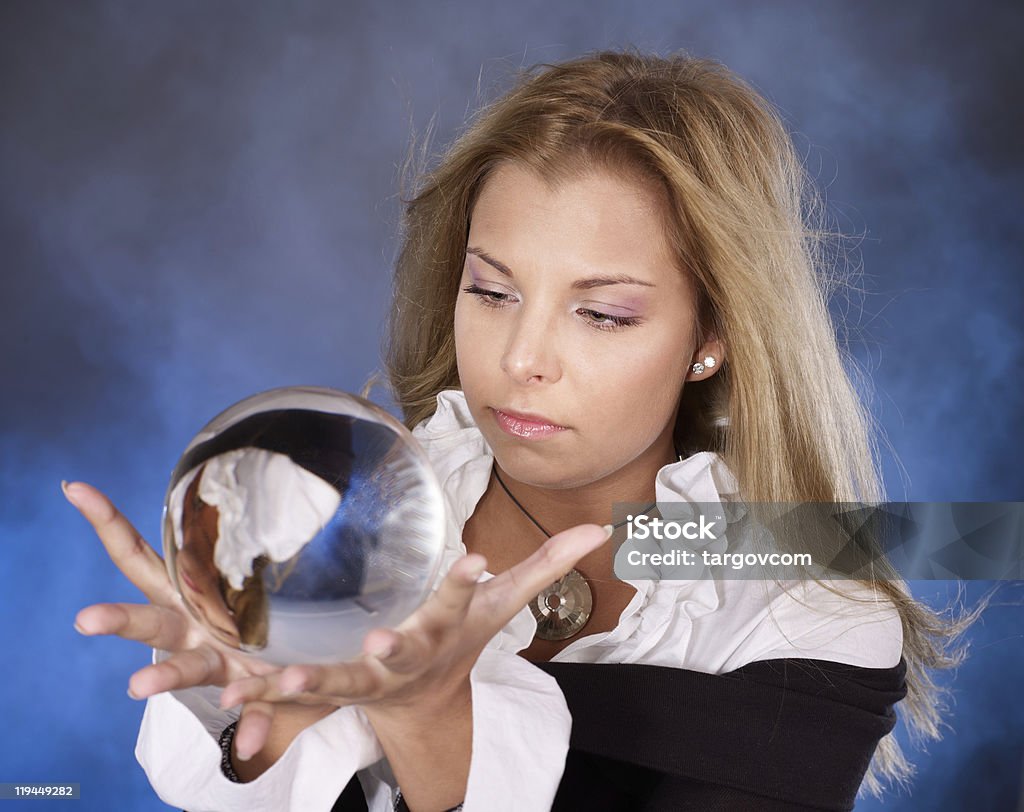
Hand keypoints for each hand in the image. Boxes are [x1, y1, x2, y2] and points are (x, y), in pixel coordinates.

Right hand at [66, 480, 332, 757]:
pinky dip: (255, 722)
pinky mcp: (257, 691)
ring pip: (186, 668)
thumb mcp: (250, 573)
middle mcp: (192, 629)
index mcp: (185, 595)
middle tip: (85, 619)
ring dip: (165, 677)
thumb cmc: (263, 609)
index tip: (75, 488)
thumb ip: (242, 534)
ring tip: (138, 689)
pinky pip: (255, 706)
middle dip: (119, 620)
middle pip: (149, 619)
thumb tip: (229, 461)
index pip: (141, 557)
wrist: (311, 663)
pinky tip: (253, 743)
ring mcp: (222, 663)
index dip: (109, 524)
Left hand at [217, 519, 612, 731]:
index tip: (474, 562)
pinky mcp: (324, 687)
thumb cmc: (461, 641)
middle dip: (378, 656)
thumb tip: (603, 533)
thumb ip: (546, 568)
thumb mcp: (501, 604)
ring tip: (278, 681)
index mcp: (440, 632)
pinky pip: (285, 694)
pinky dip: (255, 693)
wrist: (424, 702)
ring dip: (303, 685)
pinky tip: (219, 690)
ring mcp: (359, 679)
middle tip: (363, 647)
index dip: (464, 585)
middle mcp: (399, 659)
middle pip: (390, 658)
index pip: (458, 605)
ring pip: (330, 685)